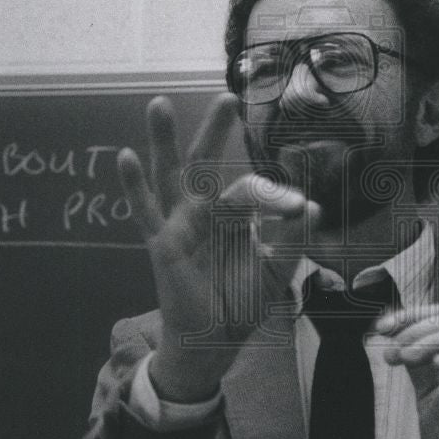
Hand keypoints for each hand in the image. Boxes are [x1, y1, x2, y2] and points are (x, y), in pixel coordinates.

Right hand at [118, 95, 319, 402]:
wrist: (215, 341)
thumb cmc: (243, 300)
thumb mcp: (276, 270)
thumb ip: (293, 240)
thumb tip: (314, 207)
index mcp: (234, 214)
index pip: (252, 190)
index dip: (276, 197)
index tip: (301, 209)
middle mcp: (204, 211)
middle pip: (206, 163)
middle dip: (214, 130)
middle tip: (226, 97)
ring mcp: (179, 225)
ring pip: (170, 175)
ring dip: (163, 140)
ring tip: (158, 102)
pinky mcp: (161, 245)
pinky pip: (144, 212)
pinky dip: (132, 186)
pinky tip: (125, 156)